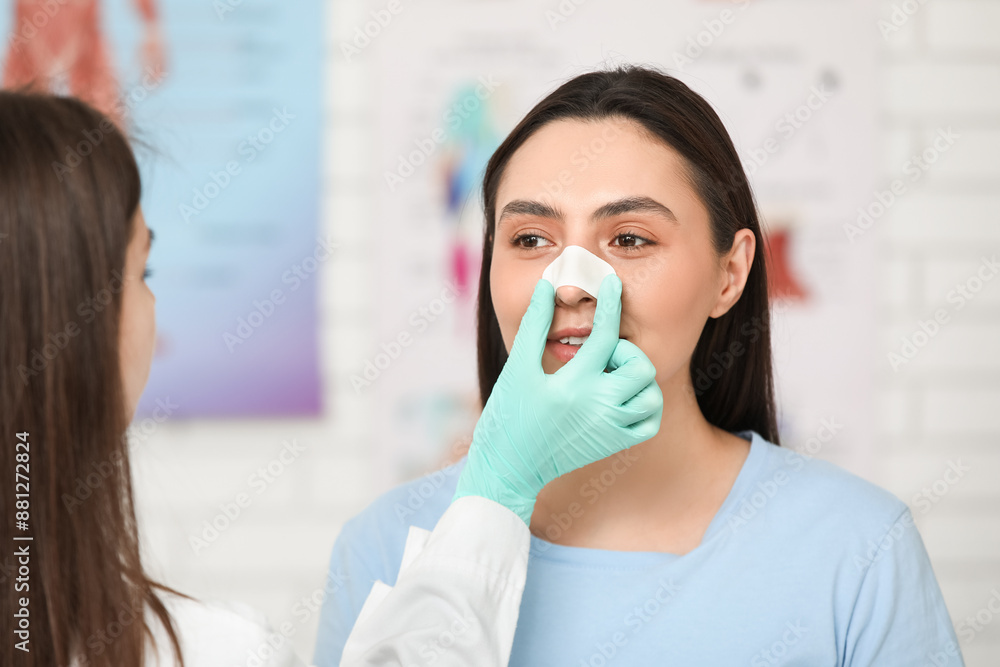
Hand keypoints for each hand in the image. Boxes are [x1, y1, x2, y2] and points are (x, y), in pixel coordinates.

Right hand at [453, 273, 662, 523]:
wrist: (509, 467)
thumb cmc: (508, 415)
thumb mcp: (517, 368)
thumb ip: (535, 325)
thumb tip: (547, 286)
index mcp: (573, 384)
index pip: (605, 334)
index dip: (610, 303)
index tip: (611, 283)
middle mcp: (597, 407)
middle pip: (639, 365)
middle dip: (626, 350)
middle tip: (601, 355)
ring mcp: (609, 428)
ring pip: (650, 394)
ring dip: (638, 378)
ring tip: (611, 375)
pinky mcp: (614, 444)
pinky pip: (649, 422)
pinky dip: (644, 405)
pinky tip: (621, 396)